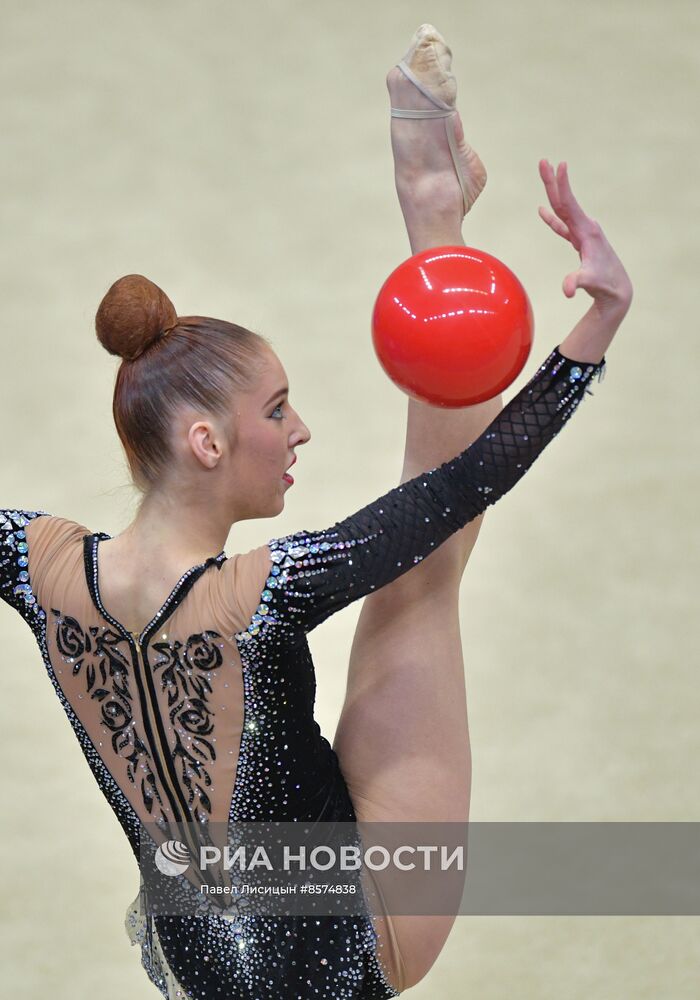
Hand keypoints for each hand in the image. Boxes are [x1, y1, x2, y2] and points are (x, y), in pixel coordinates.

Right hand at [538, 160, 632, 317]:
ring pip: (563, 210)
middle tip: (543, 161)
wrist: (616, 290)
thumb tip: (567, 290)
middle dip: (552, 181)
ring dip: (553, 192)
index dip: (563, 186)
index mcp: (586, 232)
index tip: (560, 165)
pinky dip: (552, 217)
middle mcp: (585, 228)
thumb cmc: (605, 284)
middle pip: (564, 201)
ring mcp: (582, 234)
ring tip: (544, 175)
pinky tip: (542, 210)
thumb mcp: (590, 282)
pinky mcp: (579, 242)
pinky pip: (562, 225)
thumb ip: (577, 282)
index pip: (570, 205)